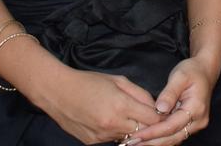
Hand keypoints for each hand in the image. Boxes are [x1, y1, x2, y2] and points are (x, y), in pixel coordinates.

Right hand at [35, 66, 161, 145]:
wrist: (57, 92)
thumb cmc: (88, 81)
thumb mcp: (119, 80)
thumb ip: (140, 94)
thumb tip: (156, 106)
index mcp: (121, 105)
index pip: (153, 119)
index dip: (161, 116)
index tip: (163, 112)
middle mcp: (112, 124)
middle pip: (144, 132)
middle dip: (149, 125)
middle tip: (149, 116)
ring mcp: (102, 136)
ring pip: (129, 137)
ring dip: (132, 129)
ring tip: (126, 116)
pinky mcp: (92, 142)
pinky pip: (113, 140)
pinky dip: (117, 132)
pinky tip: (111, 120)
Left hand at [131, 56, 215, 144]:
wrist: (204, 71)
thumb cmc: (192, 71)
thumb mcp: (179, 76)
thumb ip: (170, 93)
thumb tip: (160, 109)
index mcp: (196, 109)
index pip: (171, 126)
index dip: (153, 132)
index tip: (137, 136)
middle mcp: (198, 121)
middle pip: (172, 137)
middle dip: (151, 142)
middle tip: (131, 143)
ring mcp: (195, 124)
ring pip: (173, 139)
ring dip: (155, 142)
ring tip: (135, 142)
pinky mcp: (190, 125)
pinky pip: (174, 135)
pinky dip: (160, 138)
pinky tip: (146, 137)